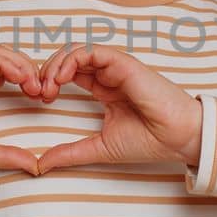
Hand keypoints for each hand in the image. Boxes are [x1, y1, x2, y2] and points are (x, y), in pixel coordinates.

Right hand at [0, 44, 43, 177]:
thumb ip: (5, 156)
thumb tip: (35, 165)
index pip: (7, 75)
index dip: (29, 81)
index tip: (43, 99)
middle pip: (7, 60)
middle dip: (31, 70)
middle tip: (44, 90)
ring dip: (22, 64)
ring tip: (34, 84)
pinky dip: (5, 63)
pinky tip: (19, 77)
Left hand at [33, 43, 203, 173]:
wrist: (177, 138)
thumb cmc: (149, 141)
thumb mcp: (100, 147)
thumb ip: (70, 153)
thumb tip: (40, 165)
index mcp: (105, 89)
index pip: (70, 73)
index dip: (50, 81)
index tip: (41, 100)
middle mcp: (109, 75)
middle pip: (69, 59)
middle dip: (48, 71)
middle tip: (39, 92)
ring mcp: (116, 67)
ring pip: (78, 51)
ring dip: (56, 64)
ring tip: (48, 85)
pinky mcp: (123, 63)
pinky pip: (92, 51)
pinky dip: (72, 59)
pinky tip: (62, 78)